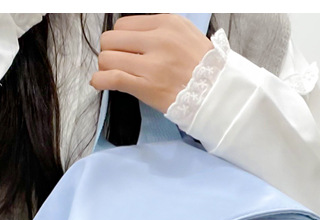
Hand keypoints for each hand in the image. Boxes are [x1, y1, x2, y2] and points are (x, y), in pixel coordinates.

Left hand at [90, 14, 213, 113]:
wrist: (220, 96)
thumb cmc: (207, 71)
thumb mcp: (188, 36)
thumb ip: (163, 31)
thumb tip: (136, 35)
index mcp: (168, 24)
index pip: (125, 24)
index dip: (121, 39)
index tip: (125, 50)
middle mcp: (159, 40)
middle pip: (112, 38)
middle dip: (111, 51)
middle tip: (118, 63)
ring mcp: (152, 64)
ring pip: (108, 57)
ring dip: (106, 67)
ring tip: (113, 74)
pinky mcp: (147, 86)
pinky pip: (112, 78)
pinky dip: (100, 80)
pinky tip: (99, 83)